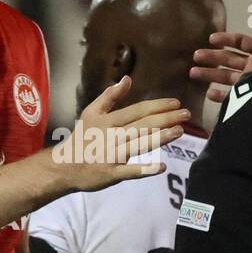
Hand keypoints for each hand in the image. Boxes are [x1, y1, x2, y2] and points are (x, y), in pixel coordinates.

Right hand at [51, 76, 187, 191]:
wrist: (64, 166)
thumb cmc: (82, 138)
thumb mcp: (91, 112)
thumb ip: (110, 96)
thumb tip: (127, 78)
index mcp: (108, 120)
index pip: (138, 110)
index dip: (158, 105)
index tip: (176, 102)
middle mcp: (112, 136)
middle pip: (143, 125)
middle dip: (166, 119)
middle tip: (187, 114)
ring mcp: (112, 155)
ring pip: (140, 145)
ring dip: (161, 138)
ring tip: (179, 131)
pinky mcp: (112, 173)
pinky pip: (131, 171)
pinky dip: (145, 169)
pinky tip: (162, 167)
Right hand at [191, 18, 251, 102]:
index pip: (241, 43)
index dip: (226, 39)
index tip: (211, 39)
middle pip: (229, 60)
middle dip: (212, 57)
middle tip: (195, 55)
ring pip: (226, 77)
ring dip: (210, 74)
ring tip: (193, 72)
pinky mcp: (251, 98)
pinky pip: (233, 97)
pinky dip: (221, 96)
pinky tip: (209, 93)